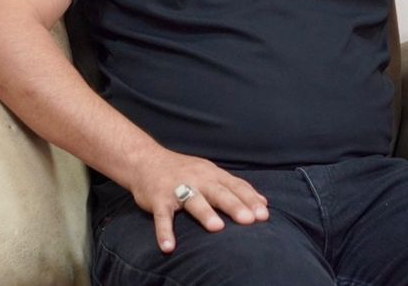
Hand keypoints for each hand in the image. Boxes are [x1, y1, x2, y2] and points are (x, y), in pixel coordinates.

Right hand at [123, 149, 268, 252]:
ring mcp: (175, 188)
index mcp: (211, 174)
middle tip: (248, 219)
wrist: (143, 160)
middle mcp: (195, 179)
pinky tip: (168, 247)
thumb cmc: (182, 170)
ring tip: (216, 228)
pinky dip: (164, 232)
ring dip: (204, 213)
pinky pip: (161, 216)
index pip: (234, 185)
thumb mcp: (210, 172)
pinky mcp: (157, 199)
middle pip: (217, 192)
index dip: (249, 199)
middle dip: (233, 205)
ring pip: (192, 200)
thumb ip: (234, 186)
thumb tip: (263, 202)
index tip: (263, 215)